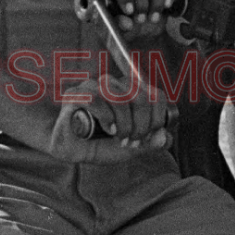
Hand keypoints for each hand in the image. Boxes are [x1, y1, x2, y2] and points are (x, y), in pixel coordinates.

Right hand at [48, 74, 174, 163]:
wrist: (67, 149)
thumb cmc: (97, 144)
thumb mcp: (128, 148)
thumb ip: (148, 143)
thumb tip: (166, 138)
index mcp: (130, 92)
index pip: (155, 95)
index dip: (157, 118)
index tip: (149, 136)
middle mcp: (114, 85)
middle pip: (140, 96)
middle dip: (141, 125)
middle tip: (133, 141)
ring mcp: (94, 87)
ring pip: (120, 96)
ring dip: (125, 122)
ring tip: (119, 136)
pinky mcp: (75, 95)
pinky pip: (95, 98)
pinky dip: (106, 116)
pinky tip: (107, 128)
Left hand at [96, 0, 177, 39]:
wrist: (138, 19)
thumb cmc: (122, 19)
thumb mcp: (116, 24)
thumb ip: (118, 23)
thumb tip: (127, 23)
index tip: (130, 11)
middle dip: (142, 2)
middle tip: (142, 20)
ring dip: (156, 0)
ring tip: (154, 18)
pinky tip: (167, 5)